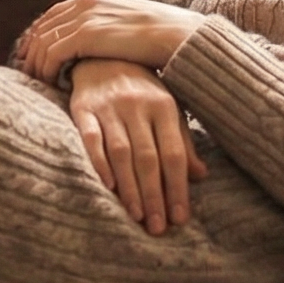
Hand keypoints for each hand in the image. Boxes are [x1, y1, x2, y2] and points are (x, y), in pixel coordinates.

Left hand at [14, 0, 204, 81]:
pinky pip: (52, 54)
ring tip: (37, 83)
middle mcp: (88, 1)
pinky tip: (51, 84)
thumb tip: (100, 46)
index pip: (55, 13)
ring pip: (44, 41)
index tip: (33, 54)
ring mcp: (86, 16)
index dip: (40, 34)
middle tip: (26, 71)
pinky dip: (46, 70)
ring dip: (36, 63)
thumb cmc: (164, 38)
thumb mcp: (132, 25)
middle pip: (44, 25)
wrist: (180, 37)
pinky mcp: (86, 35)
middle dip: (31, 49)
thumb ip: (111, 28)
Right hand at [63, 59, 205, 234]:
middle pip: (149, 157)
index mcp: (164, 105)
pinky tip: (106, 187)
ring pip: (122, 152)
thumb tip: (200, 176)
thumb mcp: (167, 109)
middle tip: (158, 227)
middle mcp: (138, 105)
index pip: (174, 153)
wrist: (103, 55)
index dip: (178, 187)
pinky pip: (91, 138)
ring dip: (130, 187)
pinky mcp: (83, 108)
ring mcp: (110, 106)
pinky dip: (99, 163)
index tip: (181, 218)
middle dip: (155, 195)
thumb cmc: (141, 90)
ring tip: (136, 216)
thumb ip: (182, 142)